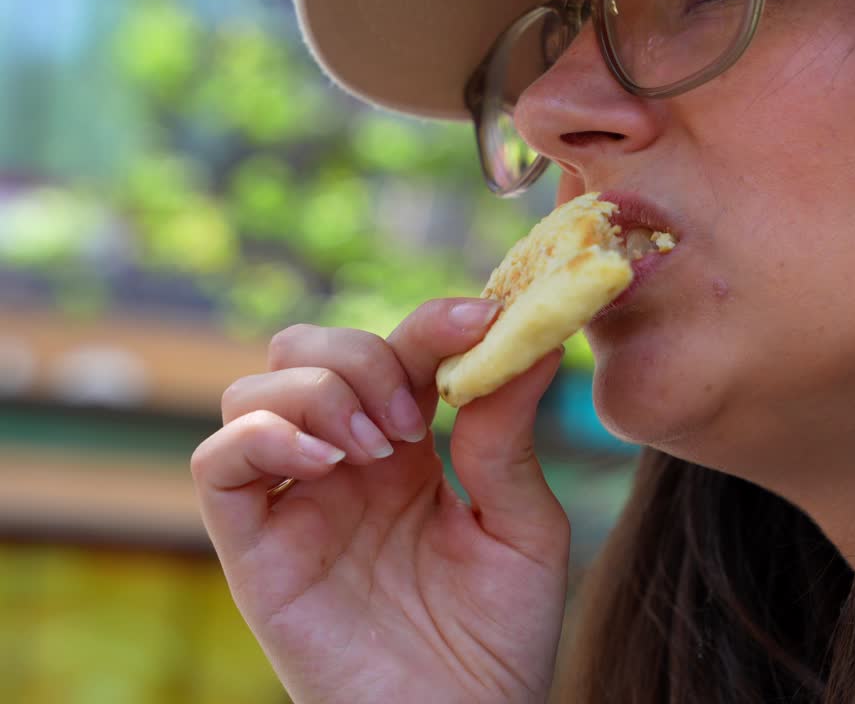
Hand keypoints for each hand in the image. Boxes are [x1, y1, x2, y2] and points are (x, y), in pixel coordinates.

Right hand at [191, 298, 568, 703]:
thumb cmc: (499, 638)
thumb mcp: (522, 526)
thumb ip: (509, 437)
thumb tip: (535, 339)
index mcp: (409, 452)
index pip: (397, 351)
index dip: (432, 322)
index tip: (485, 316)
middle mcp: (343, 466)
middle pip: (308, 349)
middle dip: (363, 353)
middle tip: (415, 415)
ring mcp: (295, 504)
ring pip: (255, 387)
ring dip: (319, 392)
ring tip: (379, 447)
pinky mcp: (255, 550)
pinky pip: (219, 464)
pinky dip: (263, 437)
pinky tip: (330, 465)